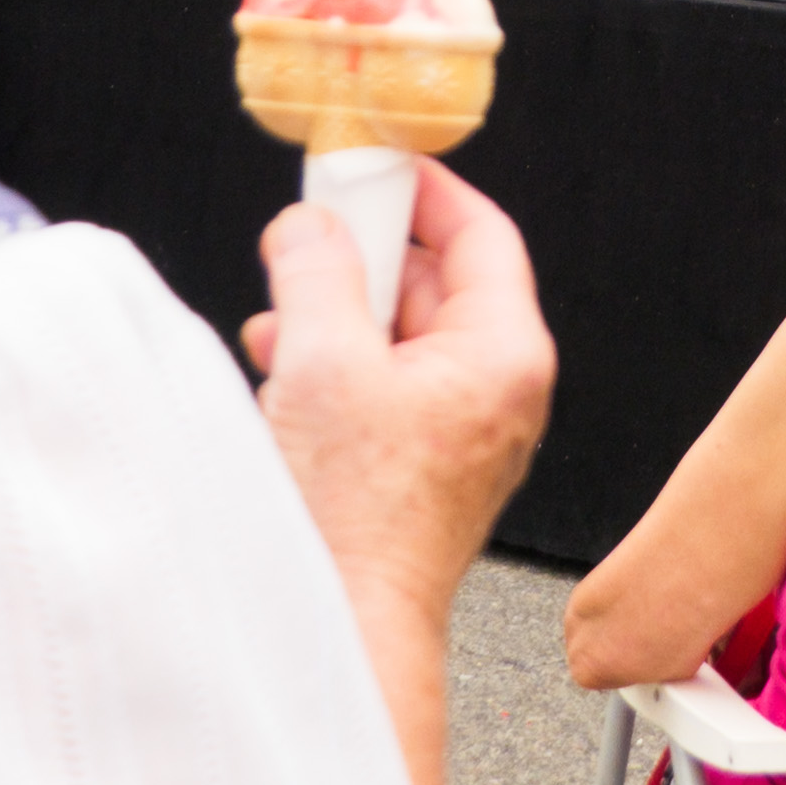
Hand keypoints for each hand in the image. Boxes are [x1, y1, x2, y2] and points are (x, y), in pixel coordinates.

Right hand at [249, 164, 554, 604]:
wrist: (345, 622)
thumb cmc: (359, 521)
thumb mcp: (324, 362)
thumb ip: (317, 272)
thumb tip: (309, 224)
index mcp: (504, 353)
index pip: (482, 233)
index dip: (425, 188)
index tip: (377, 162)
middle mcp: (496, 388)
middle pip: (430, 281)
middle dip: (359, 263)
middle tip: (306, 245)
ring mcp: (461, 428)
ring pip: (396, 335)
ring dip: (332, 320)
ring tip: (281, 329)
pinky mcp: (421, 461)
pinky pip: (381, 385)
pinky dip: (332, 368)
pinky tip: (283, 377)